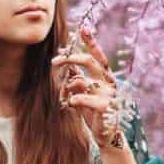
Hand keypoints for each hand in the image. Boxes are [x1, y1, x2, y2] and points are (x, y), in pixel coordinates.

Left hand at [51, 27, 123, 148]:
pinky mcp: (105, 106)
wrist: (104, 135)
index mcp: (105, 76)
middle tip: (54, 62)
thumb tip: (67, 65)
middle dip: (70, 58)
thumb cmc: (92, 112)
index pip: (98, 56)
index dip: (91, 41)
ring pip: (79, 80)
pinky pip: (80, 97)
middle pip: (88, 61)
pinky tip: (69, 106)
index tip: (82, 28)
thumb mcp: (82, 92)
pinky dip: (71, 100)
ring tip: (64, 98)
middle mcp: (109, 81)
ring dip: (66, 88)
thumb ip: (77, 79)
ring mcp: (108, 93)